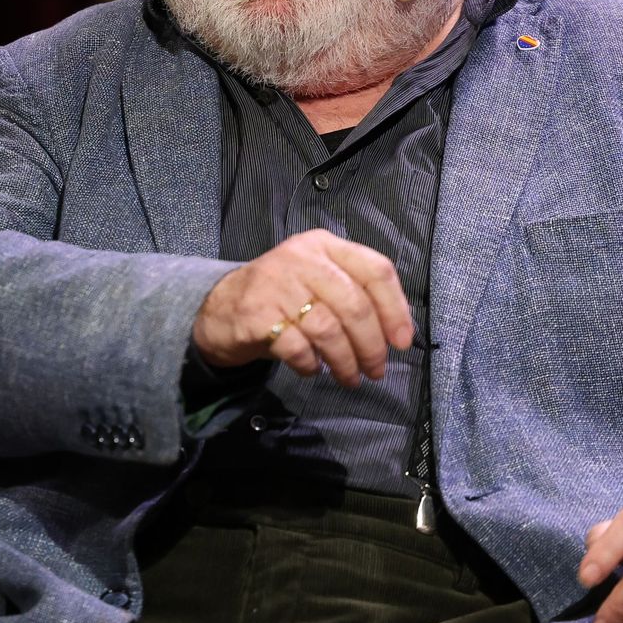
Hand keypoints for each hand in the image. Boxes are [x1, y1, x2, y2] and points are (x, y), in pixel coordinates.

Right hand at [192, 229, 413, 385]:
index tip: (402, 342)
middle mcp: (301, 258)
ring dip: (345, 362)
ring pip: (328, 329)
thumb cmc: (280, 297)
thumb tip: (396, 333)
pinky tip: (312, 369)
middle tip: (376, 370)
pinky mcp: (256, 313)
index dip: (396, 309)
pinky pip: (297, 347)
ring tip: (349, 377)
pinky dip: (311, 365)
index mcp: (324, 245)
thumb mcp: (317, 280)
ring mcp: (276, 284)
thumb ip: (353, 294)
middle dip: (371, 346)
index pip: (375, 270)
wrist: (220, 307)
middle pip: (354, 304)